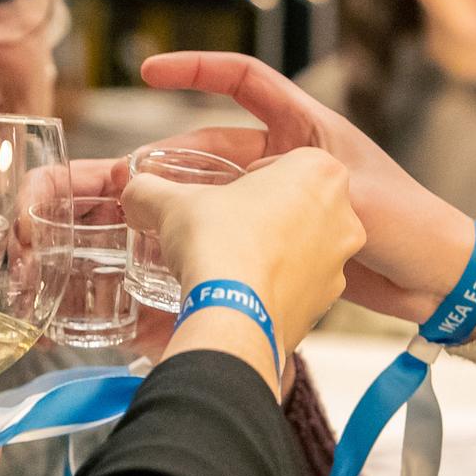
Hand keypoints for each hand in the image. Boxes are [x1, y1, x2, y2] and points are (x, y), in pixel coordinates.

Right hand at [122, 148, 364, 370]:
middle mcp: (342, 213)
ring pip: (302, 244)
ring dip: (271, 247)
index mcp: (319, 169)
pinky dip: (275, 284)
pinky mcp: (329, 302)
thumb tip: (134, 193)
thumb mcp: (174, 204)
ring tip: (232, 259)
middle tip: (226, 224)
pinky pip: (300, 284)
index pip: (284, 160)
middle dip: (264, 211)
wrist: (235, 316)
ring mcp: (340, 261)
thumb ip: (150, 191)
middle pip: (297, 201)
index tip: (227, 192)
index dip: (250, 175)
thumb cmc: (219, 245)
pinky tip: (244, 290)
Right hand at [138, 52, 475, 320]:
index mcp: (310, 128)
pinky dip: (215, 242)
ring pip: (227, 196)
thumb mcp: (349, 197)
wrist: (438, 282)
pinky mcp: (292, 246)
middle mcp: (296, 161)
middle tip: (136, 180)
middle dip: (179, 161)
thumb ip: (284, 192)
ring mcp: (291, 204)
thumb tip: (226, 199)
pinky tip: (186, 258)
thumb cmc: (408, 225)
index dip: (197, 69)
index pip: (245, 81)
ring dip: (192, 205)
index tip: (150, 72)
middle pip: (221, 148)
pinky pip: (241, 235)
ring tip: (149, 221)